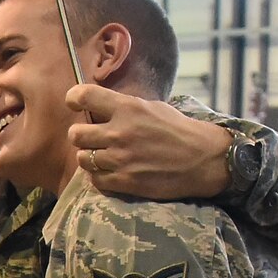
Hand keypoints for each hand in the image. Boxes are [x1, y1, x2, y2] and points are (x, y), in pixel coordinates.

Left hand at [65, 83, 233, 199]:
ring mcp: (121, 159)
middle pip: (76, 134)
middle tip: (91, 137)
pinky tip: (111, 171)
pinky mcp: (125, 182)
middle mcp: (120, 132)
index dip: (74, 99)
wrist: (204, 159)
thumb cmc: (179, 130)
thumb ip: (123, 107)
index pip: (84, 96)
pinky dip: (100, 176)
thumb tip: (97, 106)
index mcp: (127, 108)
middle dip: (81, 135)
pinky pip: (95, 180)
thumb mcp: (152, 108)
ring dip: (90, 157)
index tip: (75, 104)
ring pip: (83, 158)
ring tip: (103, 156)